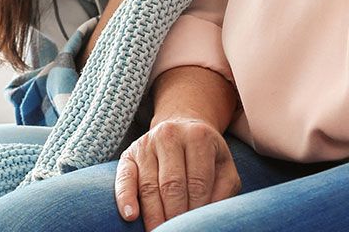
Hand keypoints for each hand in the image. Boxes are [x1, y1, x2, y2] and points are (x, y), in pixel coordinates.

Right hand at [113, 116, 239, 227]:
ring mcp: (147, 144)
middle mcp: (170, 135)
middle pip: (171, 186)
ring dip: (154, 215)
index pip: (198, 183)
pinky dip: (125, 198)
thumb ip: (223, 190)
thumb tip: (208, 215)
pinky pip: (125, 178)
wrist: (182, 126)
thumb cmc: (205, 155)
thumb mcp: (223, 167)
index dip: (197, 210)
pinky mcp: (129, 153)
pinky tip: (131, 216)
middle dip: (175, 216)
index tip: (196, 227)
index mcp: (198, 137)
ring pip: (149, 186)